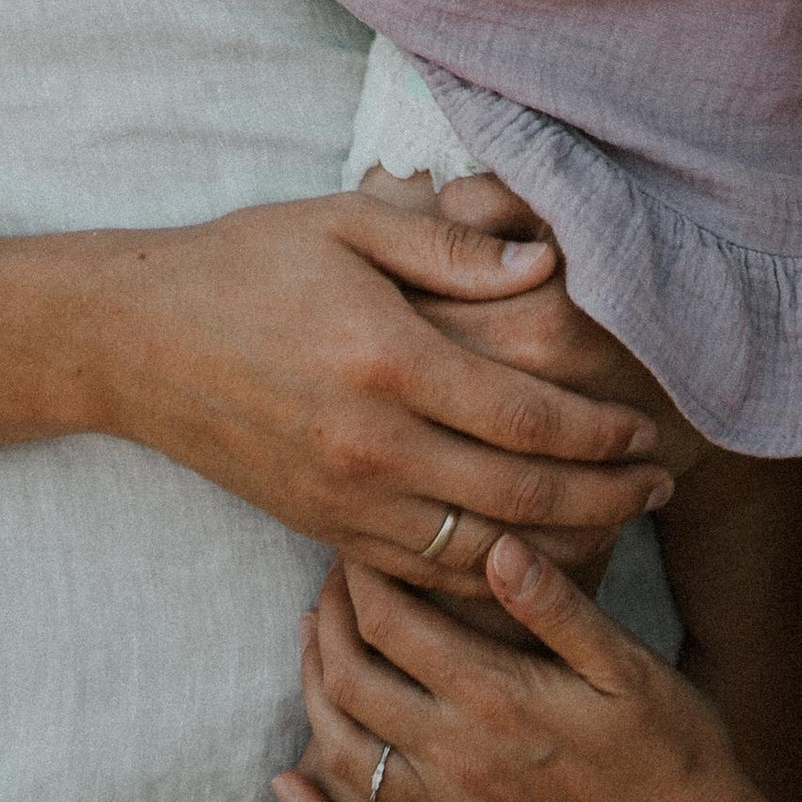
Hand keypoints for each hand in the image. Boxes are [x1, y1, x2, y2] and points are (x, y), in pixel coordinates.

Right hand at [76, 196, 675, 588]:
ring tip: (620, 525)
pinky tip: (530, 556)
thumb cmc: (250, 264)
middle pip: (517, 498)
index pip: (523, 418)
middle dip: (604, 498)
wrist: (139, 342)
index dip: (599, 432)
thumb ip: (449, 244)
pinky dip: (487, 577)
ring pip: (476, 553)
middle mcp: (371, 446)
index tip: (648, 428)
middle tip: (662, 485)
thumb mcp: (348, 224)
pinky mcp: (323, 529)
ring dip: (560, 547)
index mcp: (387, 361)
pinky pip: (423, 574)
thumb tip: (544, 262)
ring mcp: (344, 501)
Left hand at [273, 537, 771, 801]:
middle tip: (332, 572)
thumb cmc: (676, 751)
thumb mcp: (628, 665)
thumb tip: (494, 541)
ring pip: (345, 753)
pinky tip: (286, 787)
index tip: (361, 531)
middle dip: (328, 618)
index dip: (364, 571)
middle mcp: (458, 762)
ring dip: (314, 692)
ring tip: (312, 639)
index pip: (393, 623)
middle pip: (352, 680)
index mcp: (496, 701)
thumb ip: (556, 605)